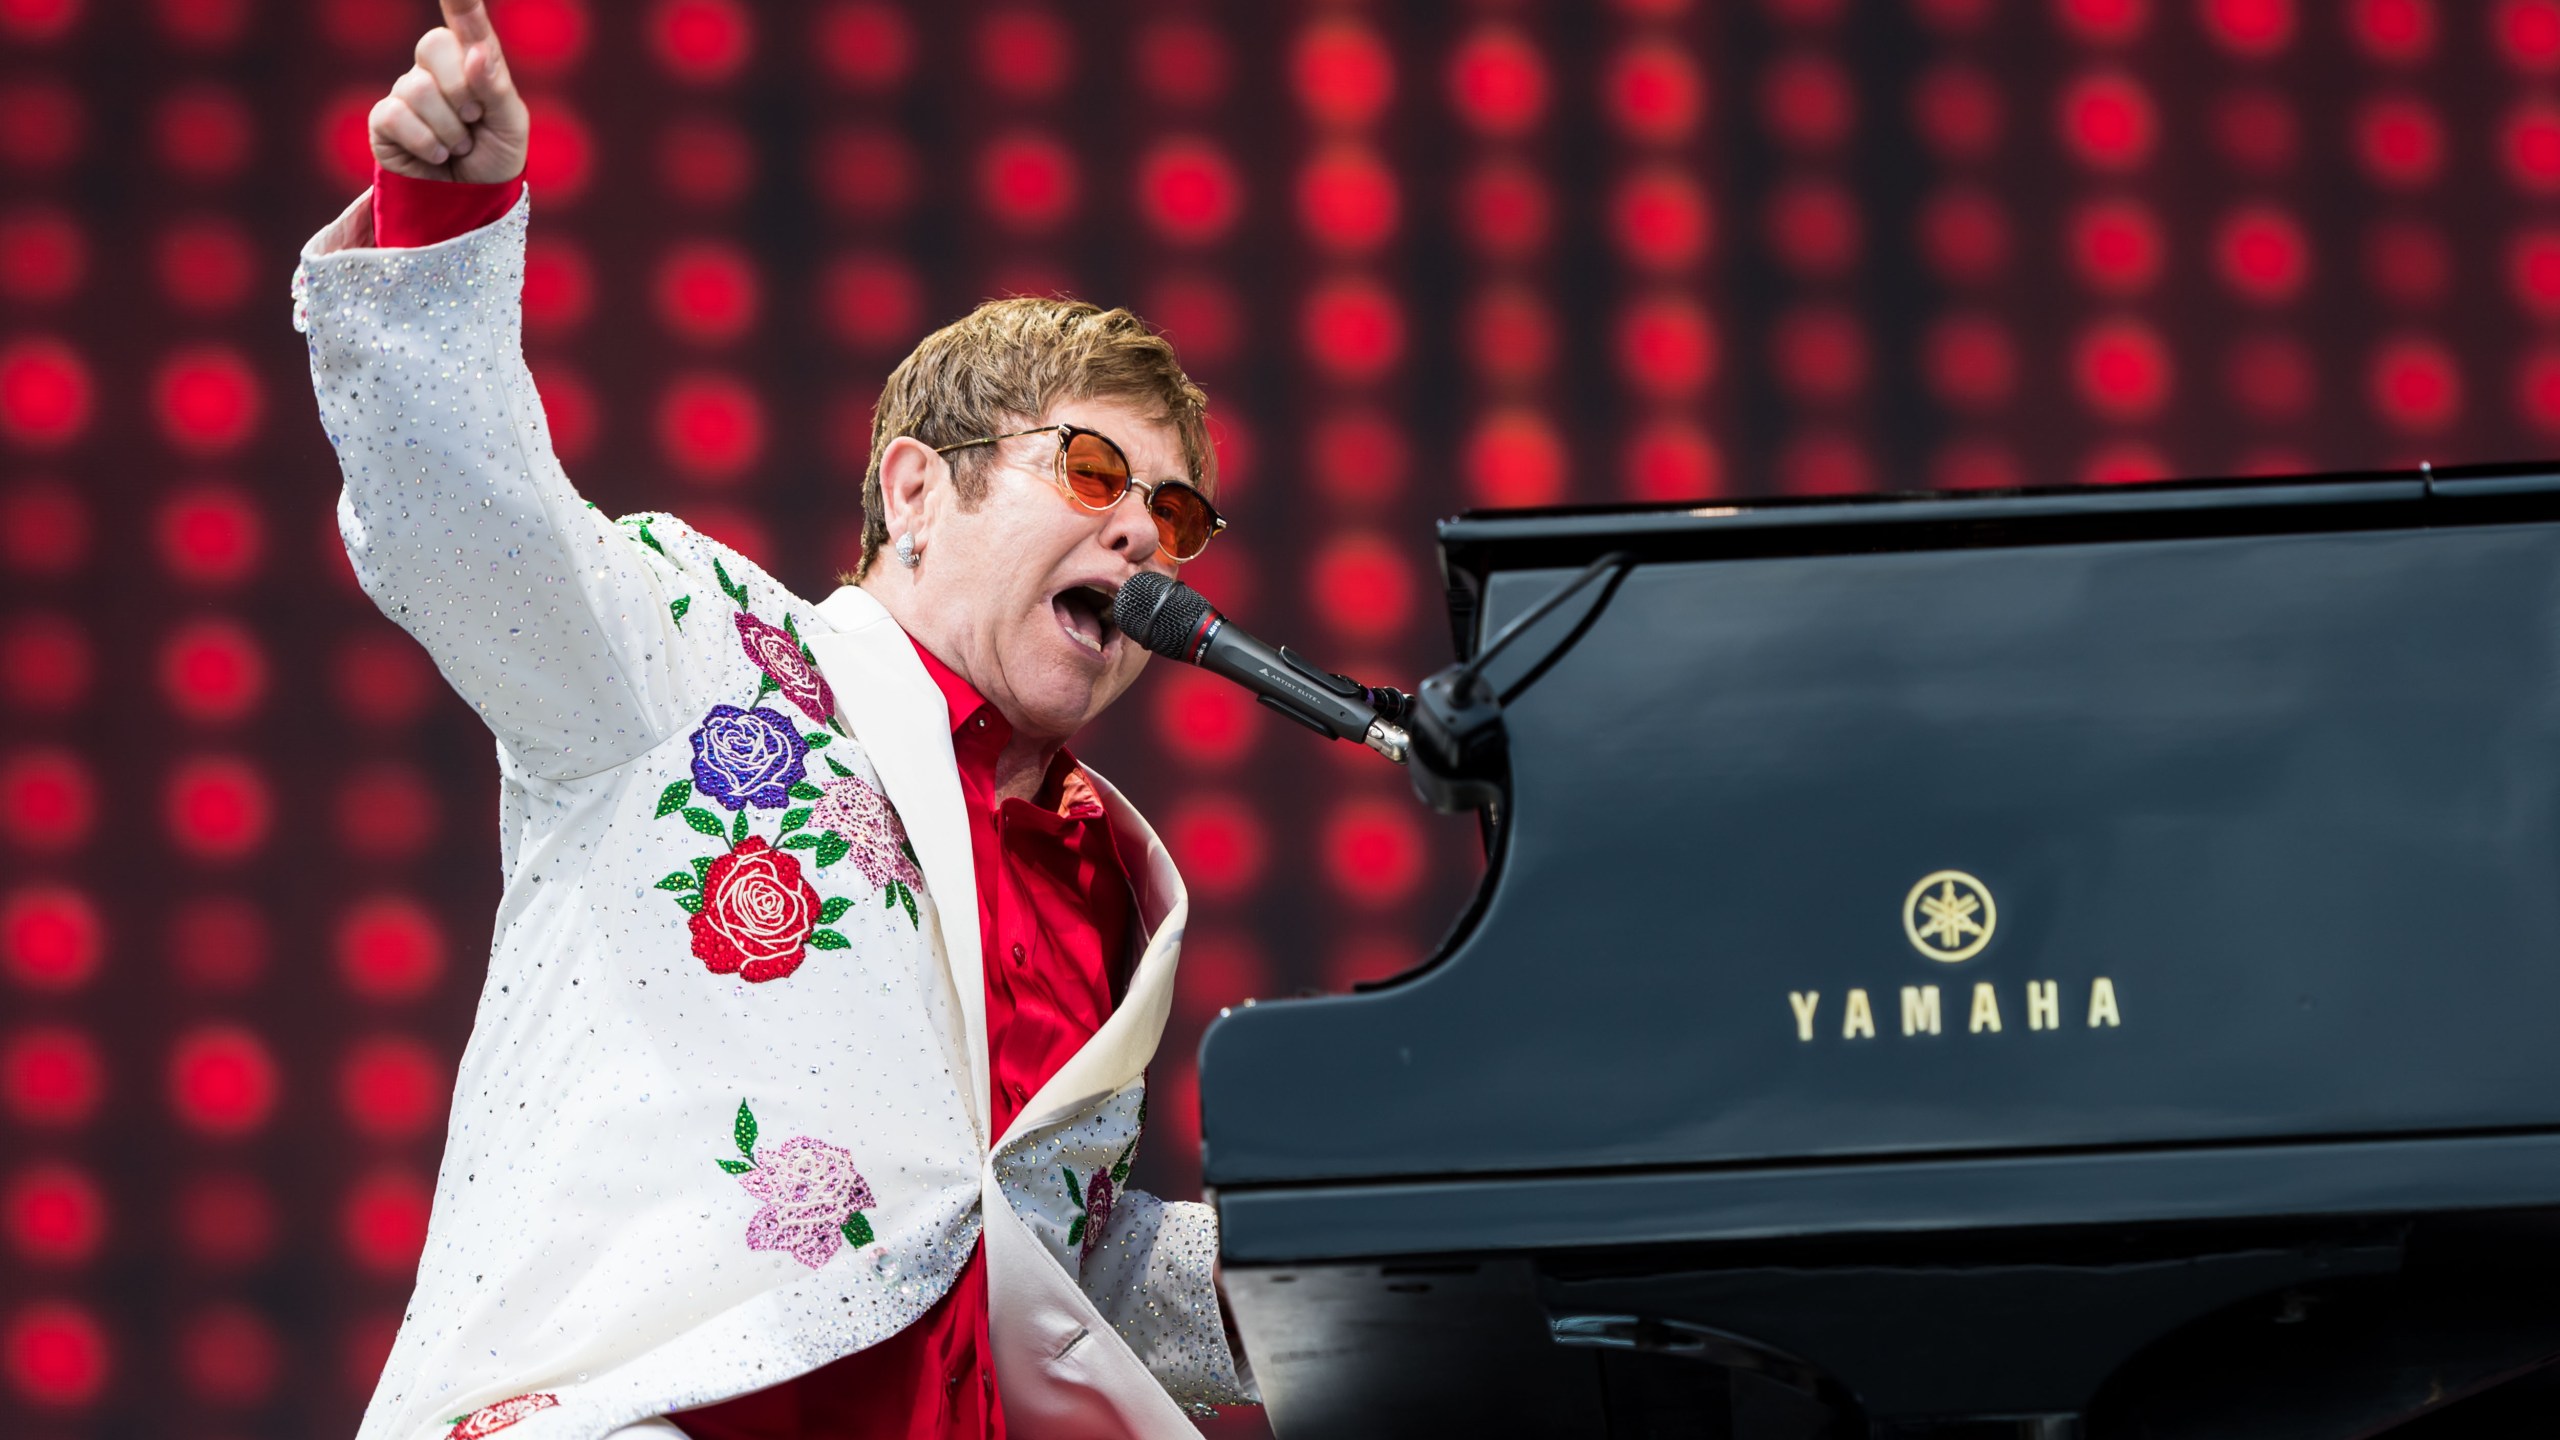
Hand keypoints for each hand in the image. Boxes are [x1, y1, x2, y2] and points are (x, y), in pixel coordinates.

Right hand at [368, 0, 528, 183]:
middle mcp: (436, 69)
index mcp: (472, 59)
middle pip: (434, 44)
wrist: (474, 202)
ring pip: (418, 88)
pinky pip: (396, 115)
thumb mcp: (511, 124)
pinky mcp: (385, 120)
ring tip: (458, 146)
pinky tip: (436, 155)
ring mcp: (407, 91)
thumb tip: (474, 53)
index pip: (465, 20)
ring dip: (449, 128)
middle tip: (474, 118)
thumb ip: (495, 86)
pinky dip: (425, 142)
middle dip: (462, 88)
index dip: (460, 1)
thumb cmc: (496, 156)